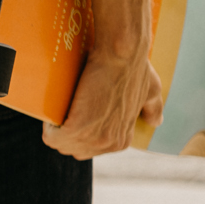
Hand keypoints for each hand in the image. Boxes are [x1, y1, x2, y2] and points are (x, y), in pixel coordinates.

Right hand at [45, 49, 162, 159]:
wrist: (121, 54)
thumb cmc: (135, 67)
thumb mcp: (151, 90)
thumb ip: (153, 108)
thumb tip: (156, 121)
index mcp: (123, 141)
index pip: (91, 149)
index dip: (80, 132)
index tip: (77, 112)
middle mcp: (110, 145)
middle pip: (74, 150)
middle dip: (66, 133)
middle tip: (66, 108)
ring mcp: (94, 139)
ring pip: (61, 144)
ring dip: (55, 128)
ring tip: (58, 107)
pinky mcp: (76, 129)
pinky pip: (52, 137)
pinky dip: (48, 124)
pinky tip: (52, 108)